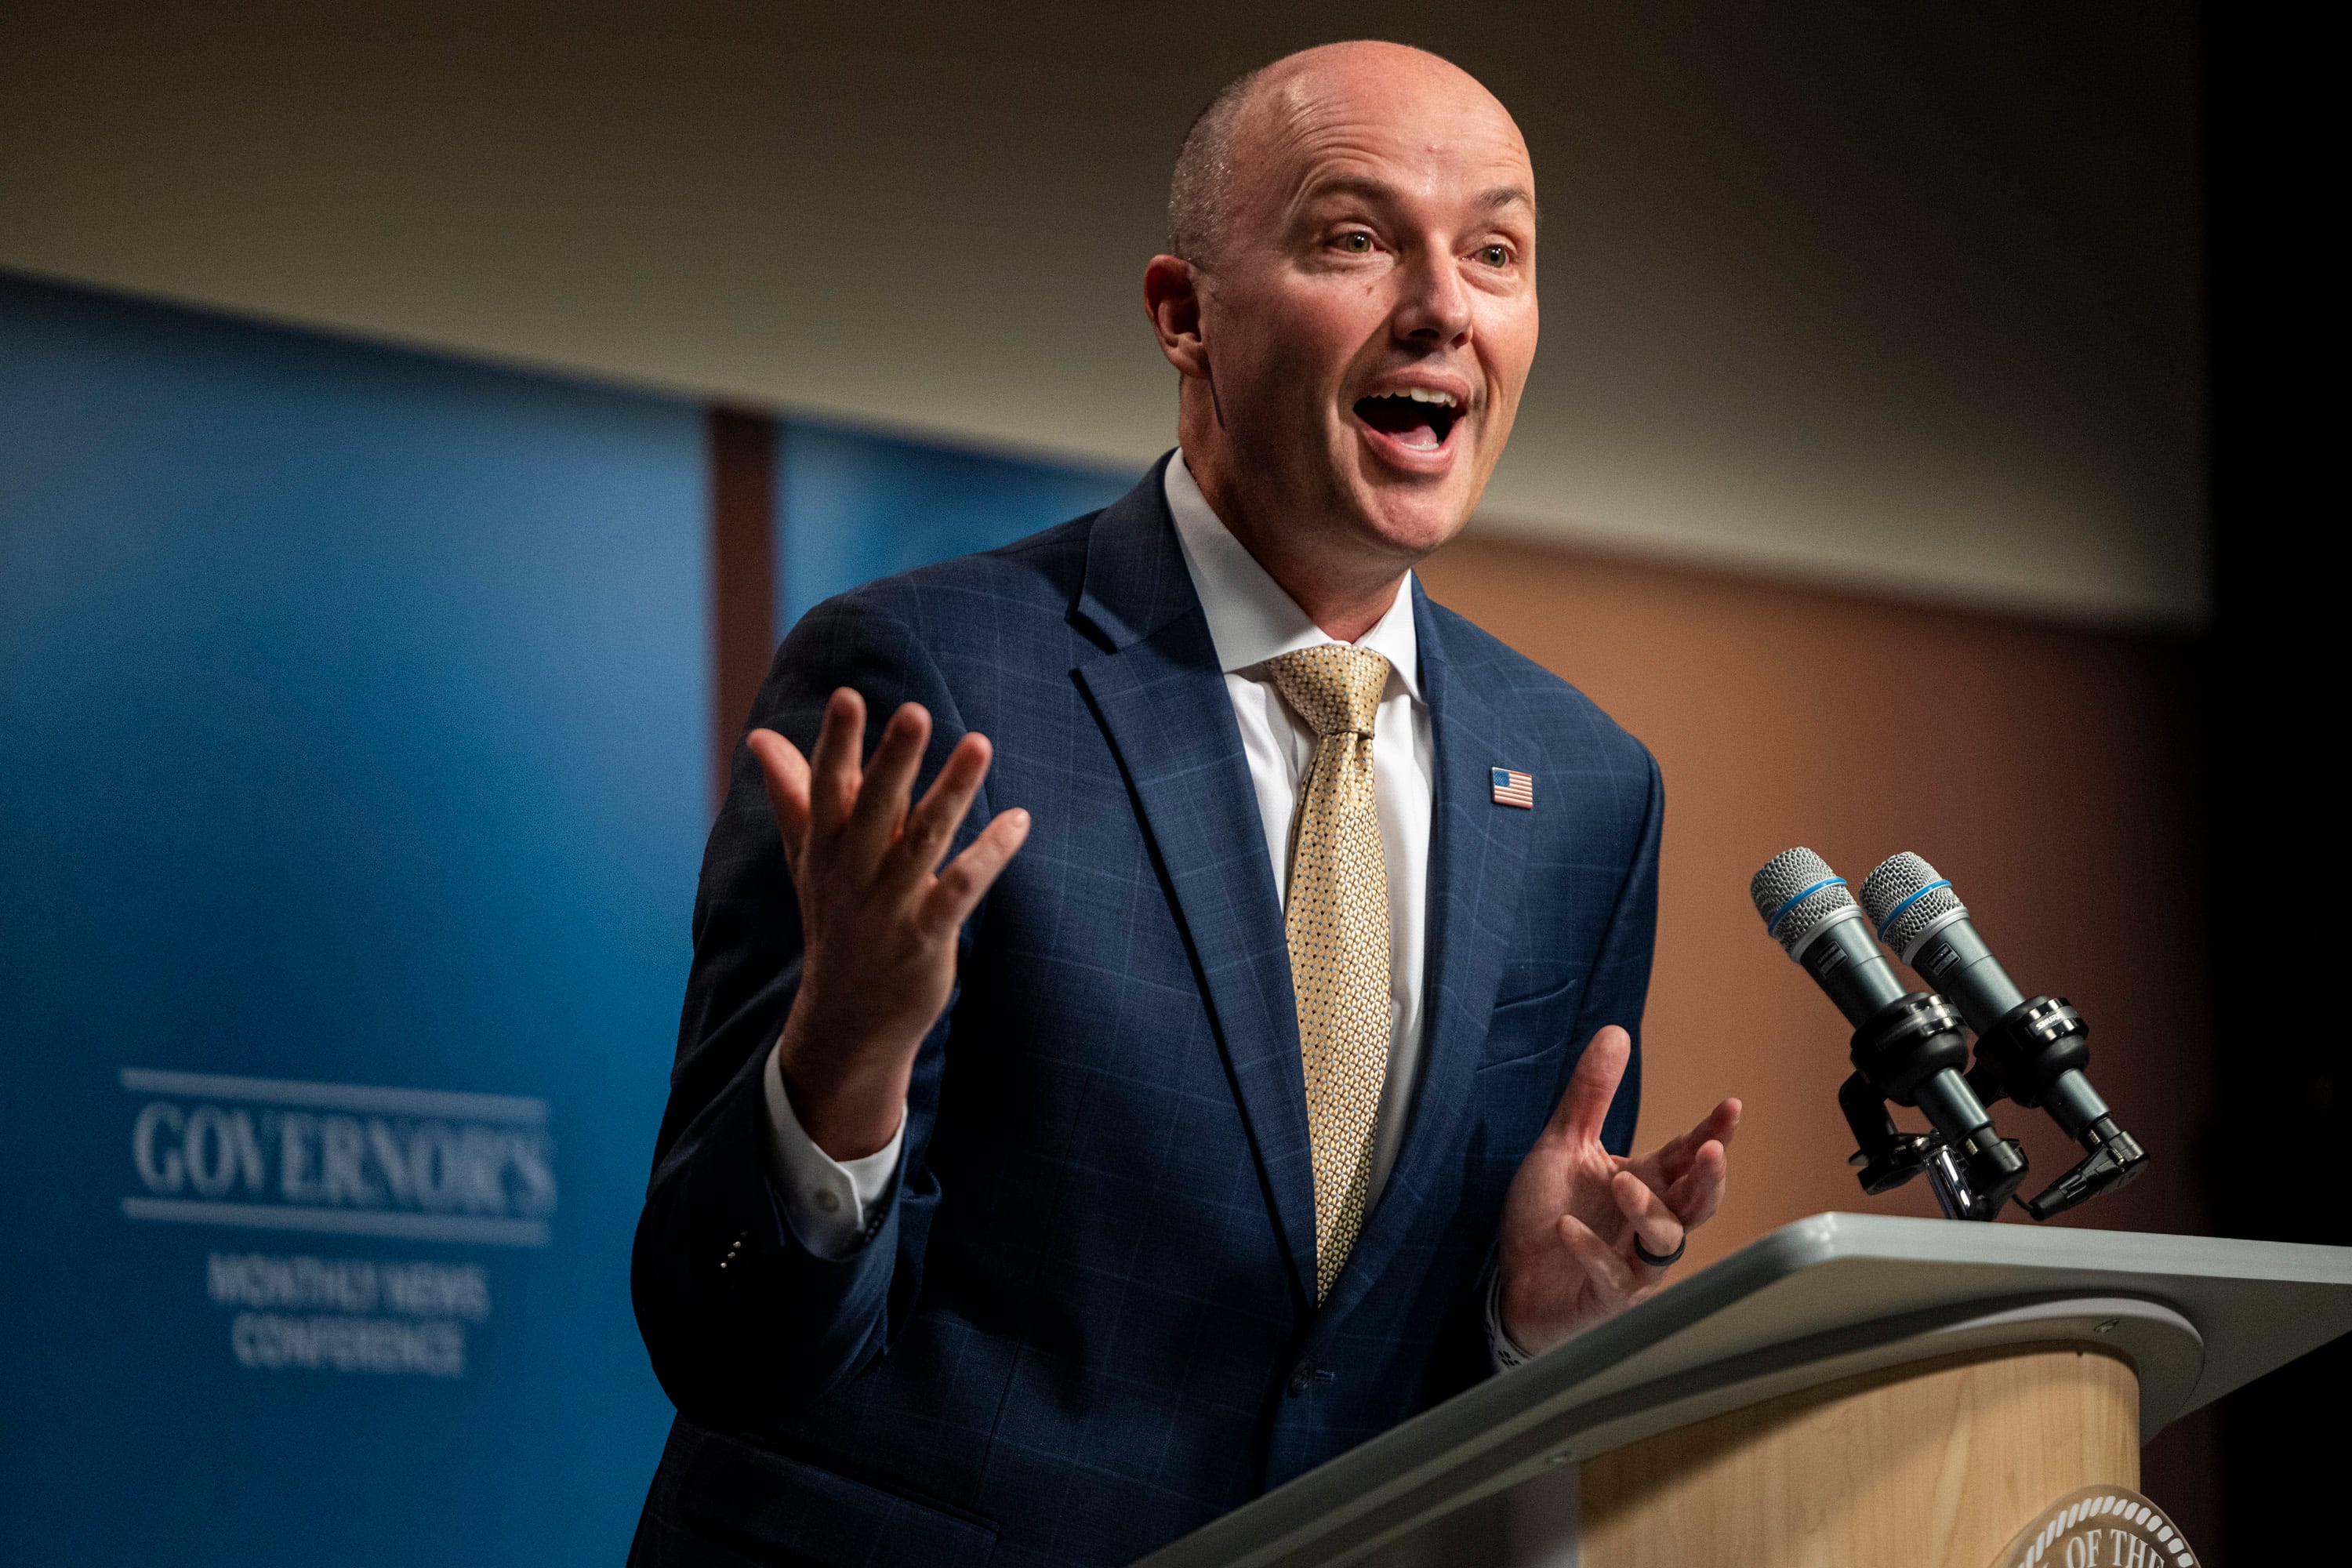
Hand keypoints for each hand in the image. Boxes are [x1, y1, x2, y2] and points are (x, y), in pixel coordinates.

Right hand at [747, 688, 1030, 1160]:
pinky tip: (1018, 821)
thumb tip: (759, 737)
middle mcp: (853, 872)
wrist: (848, 1021)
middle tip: (916, 711)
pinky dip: (989, 854)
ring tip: (981, 745)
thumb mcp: (808, 859)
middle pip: (874, 807)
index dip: (837, 743)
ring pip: (924, 840)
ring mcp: (890, 905)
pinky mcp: (926, 936)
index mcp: (825, 848)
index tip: (847, 696)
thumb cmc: (836, 922)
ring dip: (952, 791)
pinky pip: (960, 888)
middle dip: (893, 760)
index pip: (827, 787)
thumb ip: (793, 794)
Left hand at [1495, 1025, 1739, 1356]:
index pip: (1687, 1156)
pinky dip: (1593, 1251)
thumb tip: (1616, 1031)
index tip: (1731, 1107)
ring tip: (1619, 1183)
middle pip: (1697, 1202)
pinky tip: (1567, 1229)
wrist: (1514, 1281)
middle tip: (1710, 1152)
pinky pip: (1613, 1276)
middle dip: (1708, 1178)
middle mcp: (1646, 1222)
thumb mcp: (1563, 1145)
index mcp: (1644, 1183)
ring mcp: (1632, 1263)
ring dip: (1648, 1211)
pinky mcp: (1607, 1296)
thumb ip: (1591, 1095)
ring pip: (1665, 1239)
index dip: (1712, 1134)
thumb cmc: (1547, 1213)